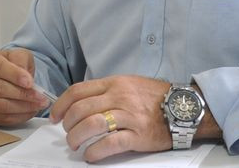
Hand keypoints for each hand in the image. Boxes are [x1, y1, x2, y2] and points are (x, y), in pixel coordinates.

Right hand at [0, 48, 48, 125]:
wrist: (10, 74)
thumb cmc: (13, 63)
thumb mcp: (20, 54)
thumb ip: (21, 61)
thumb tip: (25, 78)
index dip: (15, 75)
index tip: (30, 82)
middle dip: (22, 94)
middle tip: (40, 96)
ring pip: (0, 105)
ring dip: (22, 107)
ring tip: (38, 104)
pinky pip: (1, 118)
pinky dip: (18, 116)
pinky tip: (30, 111)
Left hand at [49, 75, 171, 162]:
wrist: (183, 107)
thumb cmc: (155, 97)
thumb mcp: (129, 84)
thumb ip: (107, 90)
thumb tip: (82, 102)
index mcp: (114, 83)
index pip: (78, 91)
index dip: (61, 105)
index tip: (55, 116)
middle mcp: (119, 97)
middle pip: (81, 110)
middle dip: (67, 125)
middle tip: (68, 134)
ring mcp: (129, 115)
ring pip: (91, 125)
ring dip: (77, 138)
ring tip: (75, 145)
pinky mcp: (138, 135)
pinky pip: (110, 143)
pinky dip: (95, 151)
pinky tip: (90, 155)